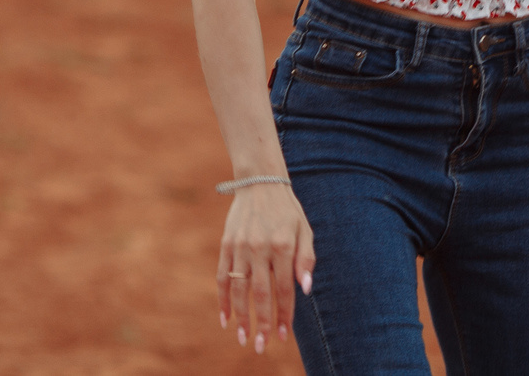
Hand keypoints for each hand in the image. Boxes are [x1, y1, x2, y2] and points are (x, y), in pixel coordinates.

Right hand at [217, 182, 314, 352]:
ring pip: (239, 289)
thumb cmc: (287, 210)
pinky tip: (225, 319)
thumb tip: (306, 289)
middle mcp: (260, 248)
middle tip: (261, 346)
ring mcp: (240, 247)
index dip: (284, 315)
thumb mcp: (305, 229)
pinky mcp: (225, 246)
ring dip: (240, 317)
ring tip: (242, 338)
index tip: (284, 336)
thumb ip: (306, 259)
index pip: (284, 289)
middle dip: (261, 323)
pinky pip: (222, 277)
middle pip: (260, 294)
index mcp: (283, 245)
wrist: (259, 182)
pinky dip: (223, 300)